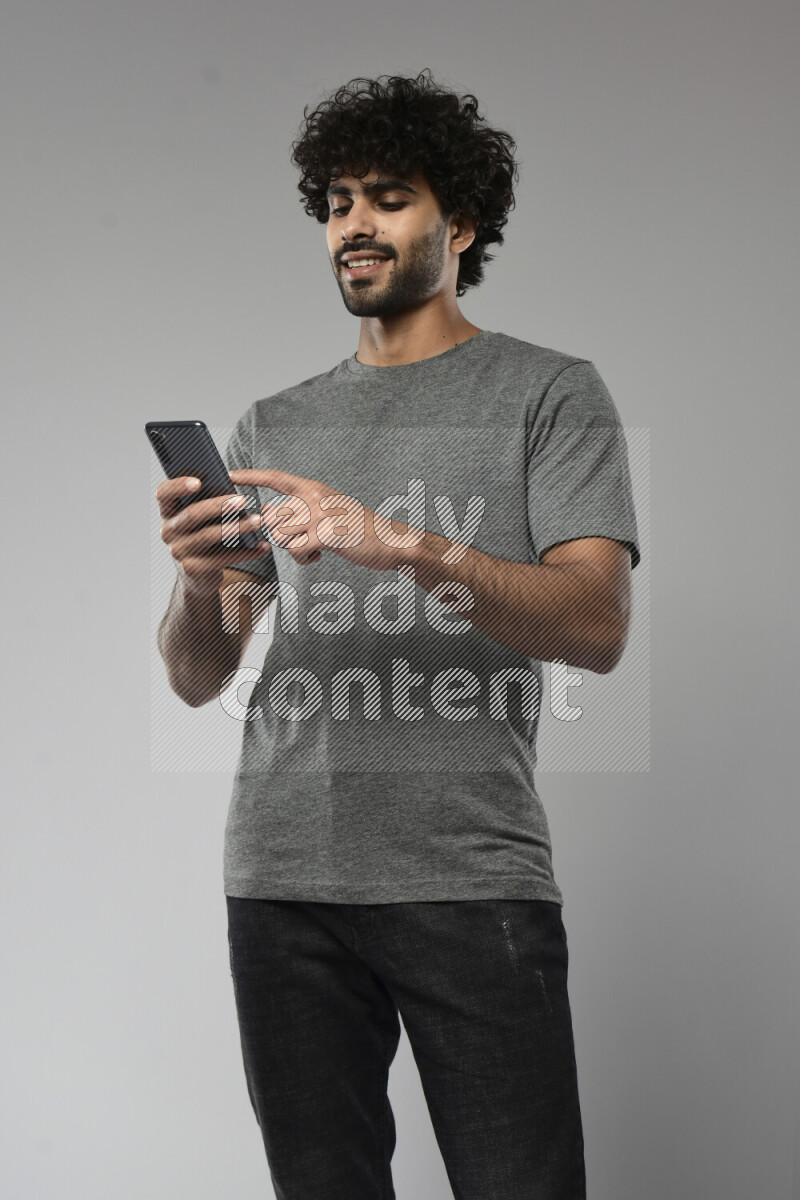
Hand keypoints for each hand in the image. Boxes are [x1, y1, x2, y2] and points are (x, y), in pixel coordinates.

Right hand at [155, 475, 271, 594]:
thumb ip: (206, 502)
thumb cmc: (203, 535)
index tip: (199, 482)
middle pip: (191, 514)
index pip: (163, 493)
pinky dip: (246, 552)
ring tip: (258, 521)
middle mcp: (168, 531)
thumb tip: (231, 486)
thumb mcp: (200, 519)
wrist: (197, 577)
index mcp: (168, 511)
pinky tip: (262, 546)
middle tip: (243, 500)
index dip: (178, 486)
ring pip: (209, 536)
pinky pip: (222, 558)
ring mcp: (178, 551)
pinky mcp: (193, 569)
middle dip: (218, 506)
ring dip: (236, 527)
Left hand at [229, 468, 427, 571]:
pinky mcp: (326, 534)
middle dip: (281, 534)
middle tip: (302, 540)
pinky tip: (318, 556)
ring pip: (281, 534)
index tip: (231, 475)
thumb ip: (300, 509)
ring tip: (313, 549)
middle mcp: (315, 498)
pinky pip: (295, 550)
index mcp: (315, 489)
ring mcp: (321, 515)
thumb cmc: (358, 529)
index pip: (277, 478)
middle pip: (273, 516)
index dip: (252, 476)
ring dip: (293, 548)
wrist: (389, 541)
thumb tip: (268, 510)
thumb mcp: (329, 511)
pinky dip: (303, 558)